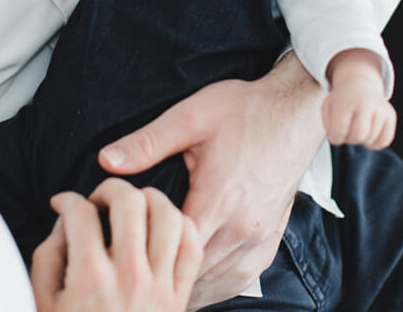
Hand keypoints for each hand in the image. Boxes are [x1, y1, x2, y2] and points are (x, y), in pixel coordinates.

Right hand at [32, 178, 201, 311]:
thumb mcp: (44, 305)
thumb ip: (48, 259)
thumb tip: (62, 225)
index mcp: (90, 278)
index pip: (80, 213)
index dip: (67, 200)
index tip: (64, 203)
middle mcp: (128, 275)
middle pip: (128, 201)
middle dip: (110, 187)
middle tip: (100, 197)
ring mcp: (159, 284)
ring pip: (167, 215)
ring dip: (149, 199)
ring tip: (134, 205)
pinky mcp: (180, 295)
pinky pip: (192, 245)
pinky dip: (182, 226)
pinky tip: (165, 225)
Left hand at [98, 54, 324, 307]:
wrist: (295, 109)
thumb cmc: (245, 110)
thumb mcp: (190, 117)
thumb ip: (147, 142)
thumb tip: (106, 160)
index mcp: (217, 200)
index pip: (172, 249)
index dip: (144, 256)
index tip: (123, 254)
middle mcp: (241, 226)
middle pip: (195, 273)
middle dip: (165, 278)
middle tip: (135, 280)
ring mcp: (260, 234)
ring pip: (221, 281)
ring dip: (194, 288)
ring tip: (164, 292)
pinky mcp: (272, 234)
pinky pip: (247, 276)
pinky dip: (223, 286)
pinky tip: (206, 286)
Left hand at [322, 49, 396, 148]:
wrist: (361, 85)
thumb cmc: (341, 101)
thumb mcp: (328, 107)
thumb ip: (328, 125)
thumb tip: (336, 138)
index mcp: (345, 101)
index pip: (339, 132)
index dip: (335, 138)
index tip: (335, 133)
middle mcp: (365, 103)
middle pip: (358, 136)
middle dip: (350, 139)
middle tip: (347, 131)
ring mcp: (380, 109)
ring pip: (371, 139)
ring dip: (361, 140)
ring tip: (356, 127)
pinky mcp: (390, 115)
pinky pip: (384, 140)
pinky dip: (375, 143)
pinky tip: (368, 133)